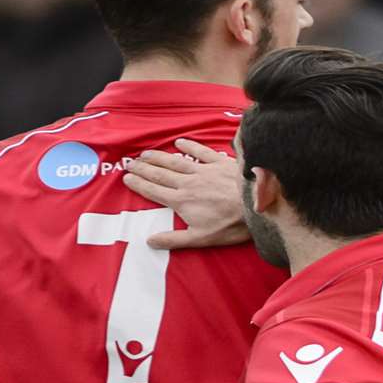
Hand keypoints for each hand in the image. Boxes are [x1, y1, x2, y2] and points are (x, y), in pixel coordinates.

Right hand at [120, 139, 249, 249]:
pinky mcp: (220, 163)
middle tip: (130, 163)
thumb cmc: (230, 225)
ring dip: (159, 157)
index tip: (126, 178)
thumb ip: (174, 239)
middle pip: (160, 174)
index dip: (139, 184)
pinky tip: (180, 142)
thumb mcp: (201, 238)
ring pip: (176, 161)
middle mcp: (188, 183)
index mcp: (181, 201)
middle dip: (143, 168)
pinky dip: (189, 146)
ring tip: (146, 153)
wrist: (256, 205)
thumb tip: (149, 240)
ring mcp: (204, 171)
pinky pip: (201, 152)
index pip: (154, 191)